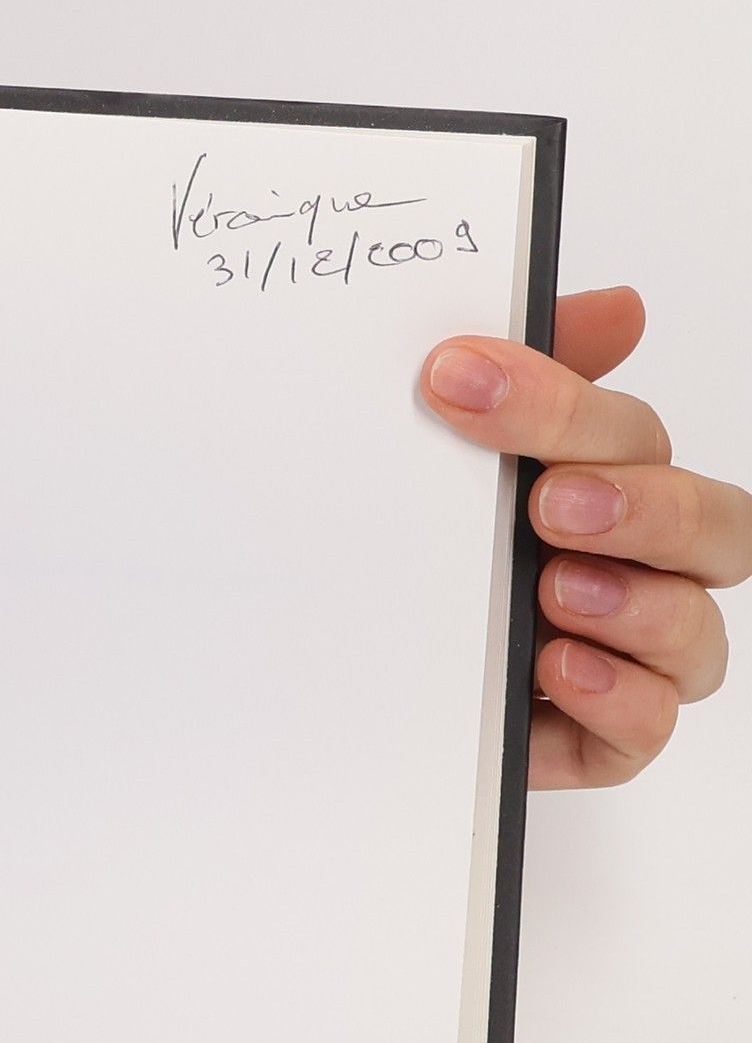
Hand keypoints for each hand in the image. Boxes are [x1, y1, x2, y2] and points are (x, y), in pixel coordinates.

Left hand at [420, 286, 751, 787]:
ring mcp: (626, 655)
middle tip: (551, 503)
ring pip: (697, 637)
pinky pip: (645, 730)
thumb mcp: (435, 450)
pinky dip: (614, 701)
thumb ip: (522, 375)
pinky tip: (556, 669)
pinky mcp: (595, 736)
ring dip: (636, 608)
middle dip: (643, 509)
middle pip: (713, 529)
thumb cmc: (412, 541)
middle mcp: (639, 568)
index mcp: (608, 484)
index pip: (632, 436)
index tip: (465, 385)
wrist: (330, 652)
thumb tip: (619, 306)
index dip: (563, 408)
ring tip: (556, 590)